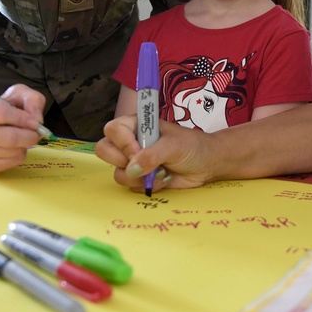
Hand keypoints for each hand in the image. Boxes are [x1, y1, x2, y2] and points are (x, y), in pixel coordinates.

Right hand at [0, 84, 46, 172]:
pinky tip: (16, 147)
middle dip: (29, 136)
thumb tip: (37, 121)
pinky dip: (20, 156)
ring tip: (23, 137)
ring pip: (11, 152)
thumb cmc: (5, 106)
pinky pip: (10, 163)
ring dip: (25, 145)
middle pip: (8, 138)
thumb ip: (32, 101)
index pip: (2, 114)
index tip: (36, 123)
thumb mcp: (20, 94)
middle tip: (37, 133)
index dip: (23, 119)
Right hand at [96, 117, 215, 192]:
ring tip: (162, 172)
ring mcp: (133, 161)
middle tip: (144, 164)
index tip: (138, 151)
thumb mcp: (174, 146)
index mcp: (137, 124)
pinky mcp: (139, 179)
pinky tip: (165, 179)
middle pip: (104, 150)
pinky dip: (148, 186)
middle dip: (122, 162)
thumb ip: (152, 155)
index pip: (113, 129)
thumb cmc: (192, 146)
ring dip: (140, 178)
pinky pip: (131, 187)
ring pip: (118, 173)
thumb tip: (131, 169)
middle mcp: (130, 142)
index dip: (122, 143)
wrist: (207, 164)